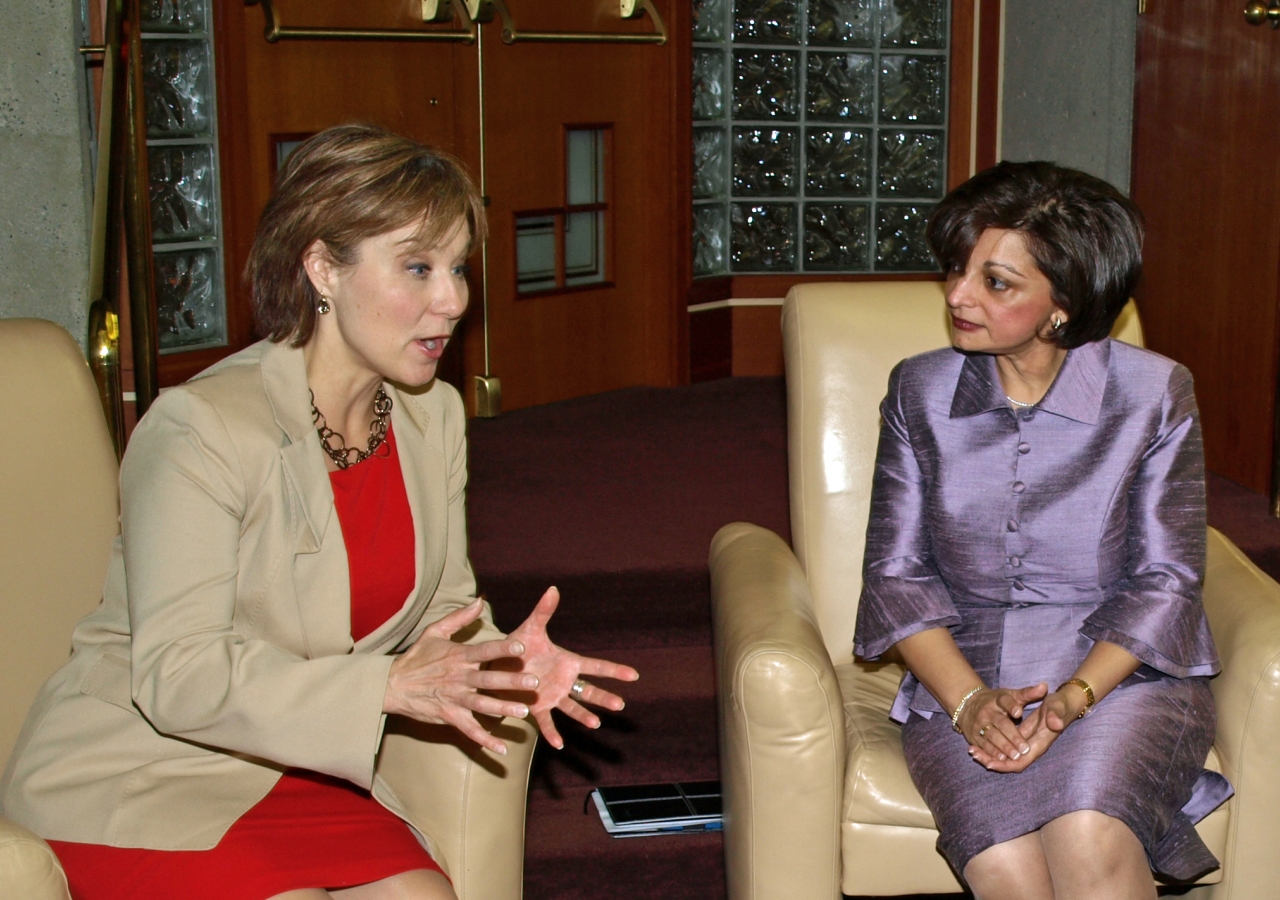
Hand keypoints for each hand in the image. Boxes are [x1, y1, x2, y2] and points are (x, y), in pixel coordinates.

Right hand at [383, 599, 539, 755]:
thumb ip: (459, 617)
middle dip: (512, 681)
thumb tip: (480, 600)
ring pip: (483, 704)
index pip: (484, 650)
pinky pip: (469, 729)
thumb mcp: (435, 631)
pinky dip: (485, 740)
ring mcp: (455, 698)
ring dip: (504, 709)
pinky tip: (502, 748)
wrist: (393, 684)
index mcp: (459, 656)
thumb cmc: (417, 657)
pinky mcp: (449, 715)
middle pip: (489, 679)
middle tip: (534, 682)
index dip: (502, 649)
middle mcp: (459, 677)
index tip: (521, 647)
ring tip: (525, 711)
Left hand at [501, 587, 639, 749]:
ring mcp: (553, 696)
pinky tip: (559, 744)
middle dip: (604, 697)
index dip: (614, 670)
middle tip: (620, 705)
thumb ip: (543, 611)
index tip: (634, 675)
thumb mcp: (531, 627)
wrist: (497, 662)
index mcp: (567, 662)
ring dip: (583, 716)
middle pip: (589, 691)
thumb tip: (553, 588)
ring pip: (573, 708)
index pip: (595, 666)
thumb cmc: (518, 644)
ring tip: (595, 724)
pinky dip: (552, 733)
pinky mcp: (537, 708)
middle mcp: (564, 681)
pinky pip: (546, 722)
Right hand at [956, 683, 1044, 767]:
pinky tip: (1001, 759)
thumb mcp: (1010, 695)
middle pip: (1001, 724)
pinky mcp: (974, 736)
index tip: (1019, 712)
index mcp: (998, 700)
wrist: (967, 704)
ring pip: (992, 736)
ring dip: (1003, 747)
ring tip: (1015, 756)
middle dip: (1012, 736)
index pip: (1005, 701)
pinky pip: (983, 745)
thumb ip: (1028, 693)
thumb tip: (1045, 686)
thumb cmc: (996, 701)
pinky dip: (991, 752)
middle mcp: (987, 711)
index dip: (1011, 706)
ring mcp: (979, 724)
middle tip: (1025, 748)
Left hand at [968, 686, 1080, 772]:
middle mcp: (1032, 747)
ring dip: (989, 755)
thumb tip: (1056, 724)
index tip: (989, 763)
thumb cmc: (1061, 705)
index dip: (1005, 764)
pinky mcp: (1022, 736)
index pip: (1021, 762)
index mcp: (1039, 743)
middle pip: (1010, 762)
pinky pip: (1006, 747)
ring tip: (971, 750)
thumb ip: (1056, 716)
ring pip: (1006, 756)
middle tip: (973, 754)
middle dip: (992, 760)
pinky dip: (993, 747)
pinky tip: (979, 743)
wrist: (1066, 704)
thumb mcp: (1057, 707)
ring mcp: (1026, 743)